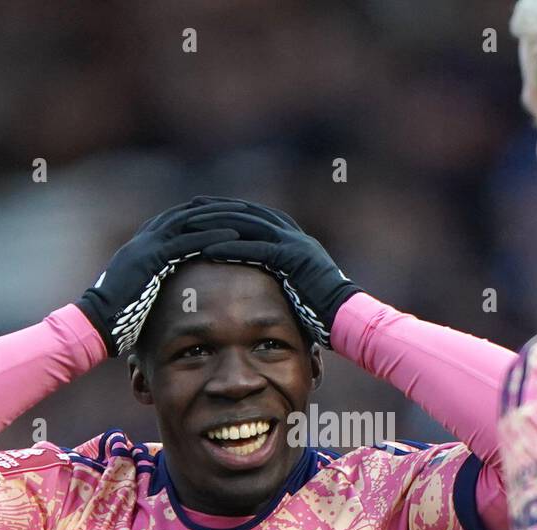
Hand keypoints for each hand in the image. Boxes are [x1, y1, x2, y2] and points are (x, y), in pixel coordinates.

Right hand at [75, 199, 243, 355]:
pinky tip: (233, 236)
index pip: (177, 220)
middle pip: (186, 212)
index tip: (227, 214)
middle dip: (215, 208)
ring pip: (189, 220)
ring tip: (245, 216)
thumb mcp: (141, 294)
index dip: (202, 215)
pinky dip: (211, 236)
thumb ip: (157, 285)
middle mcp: (144, 238)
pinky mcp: (151, 258)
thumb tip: (174, 295)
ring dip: (218, 217)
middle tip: (242, 207)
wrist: (96, 322)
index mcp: (142, 244)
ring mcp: (146, 245)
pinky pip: (187, 241)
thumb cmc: (118, 317)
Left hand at [181, 203, 361, 348]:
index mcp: (294, 238)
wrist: (345, 316)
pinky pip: (255, 250)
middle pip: (249, 213)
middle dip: (218, 209)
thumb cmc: (321, 310)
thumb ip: (280, 276)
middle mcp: (293, 235)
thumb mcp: (297, 286)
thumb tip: (263, 283)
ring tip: (191, 227)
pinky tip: (207, 252)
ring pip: (248, 227)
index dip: (229, 209)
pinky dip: (230, 249)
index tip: (204, 207)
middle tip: (191, 206)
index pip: (256, 215)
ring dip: (218, 225)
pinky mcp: (292, 259)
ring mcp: (294, 244)